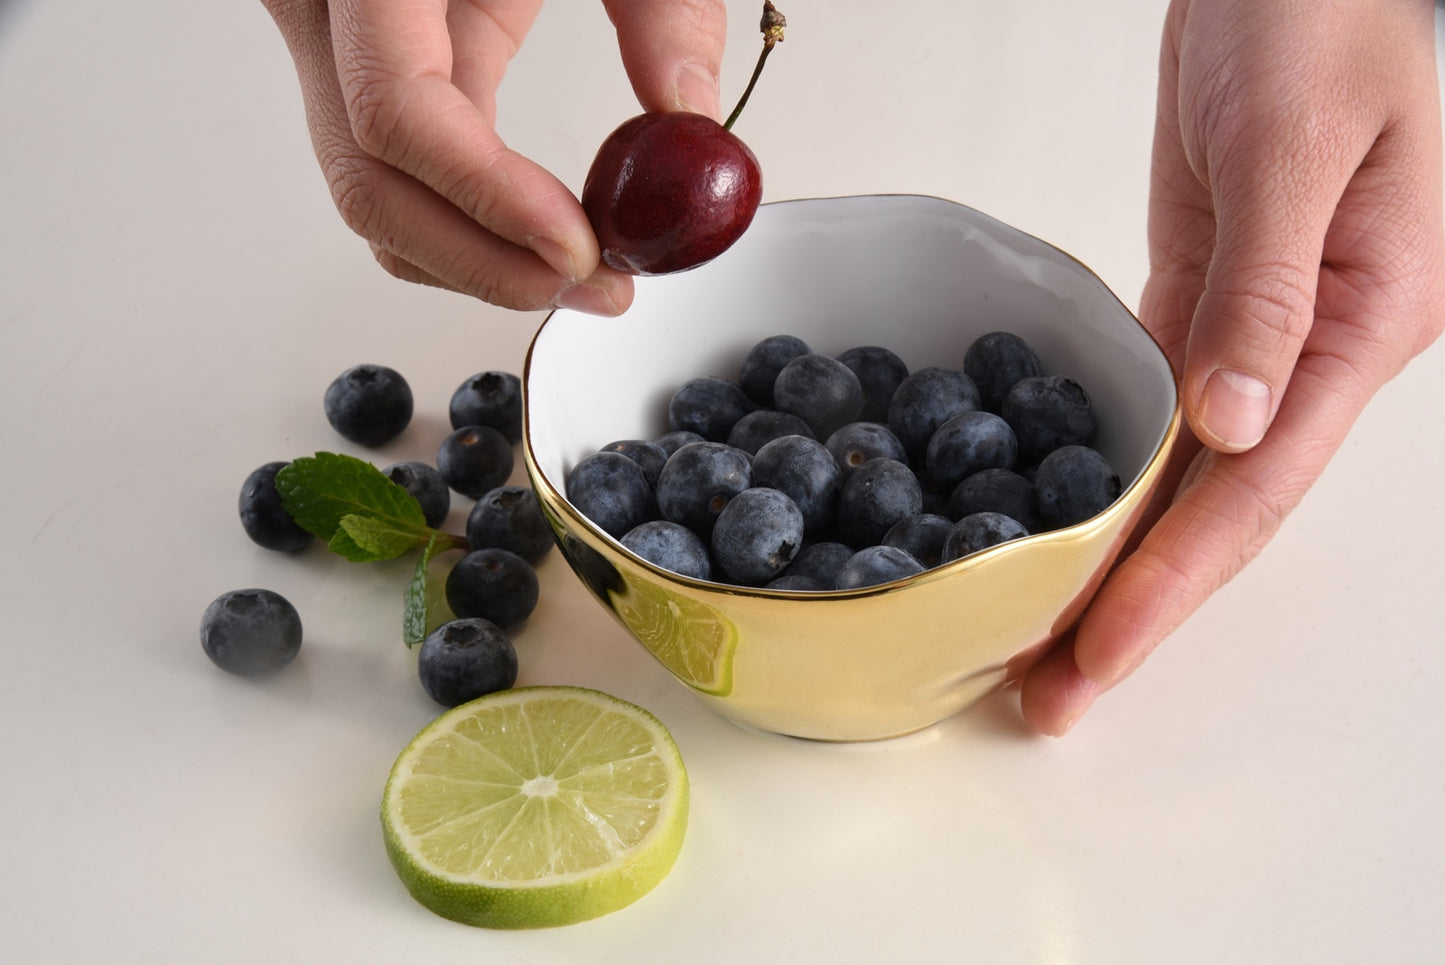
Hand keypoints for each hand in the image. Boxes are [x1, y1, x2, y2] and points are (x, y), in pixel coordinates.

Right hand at [260, 0, 727, 313]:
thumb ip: (666, 6)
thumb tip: (689, 118)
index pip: (398, 111)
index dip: (485, 198)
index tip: (574, 245)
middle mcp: (329, 6)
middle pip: (373, 183)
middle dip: (488, 262)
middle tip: (594, 284)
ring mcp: (336, 43)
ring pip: (377, 196)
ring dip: (479, 261)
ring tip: (586, 275)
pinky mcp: (371, 65)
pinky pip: (402, 169)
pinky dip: (474, 222)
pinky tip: (553, 237)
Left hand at [1019, 0, 1444, 732]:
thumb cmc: (1322, 12)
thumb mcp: (1298, 140)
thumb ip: (1267, 285)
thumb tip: (1232, 425)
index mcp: (1369, 322)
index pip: (1257, 491)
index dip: (1173, 583)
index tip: (1101, 657)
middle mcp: (1318, 349)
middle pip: (1219, 508)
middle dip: (1136, 604)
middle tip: (1051, 693)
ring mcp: (1262, 330)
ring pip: (1187, 471)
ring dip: (1118, 554)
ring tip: (1046, 635)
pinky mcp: (1207, 296)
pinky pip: (1161, 405)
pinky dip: (1114, 471)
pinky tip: (1064, 520)